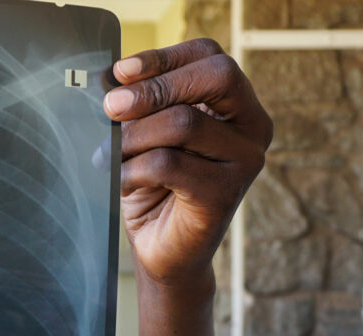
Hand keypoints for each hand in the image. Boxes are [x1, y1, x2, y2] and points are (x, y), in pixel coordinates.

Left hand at [104, 39, 271, 286]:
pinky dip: (132, 169)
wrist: (162, 251)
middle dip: (155, 88)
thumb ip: (141, 105)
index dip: (164, 57)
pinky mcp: (224, 194)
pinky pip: (168, 164)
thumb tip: (113, 79)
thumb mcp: (146, 136)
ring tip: (110, 156)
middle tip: (111, 107)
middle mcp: (252, 129)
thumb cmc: (155, 188)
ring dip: (134, 137)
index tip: (121, 72)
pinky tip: (122, 181)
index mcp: (238, 105)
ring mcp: (245, 161)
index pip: (210, 56)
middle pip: (215, 77)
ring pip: (184, 122)